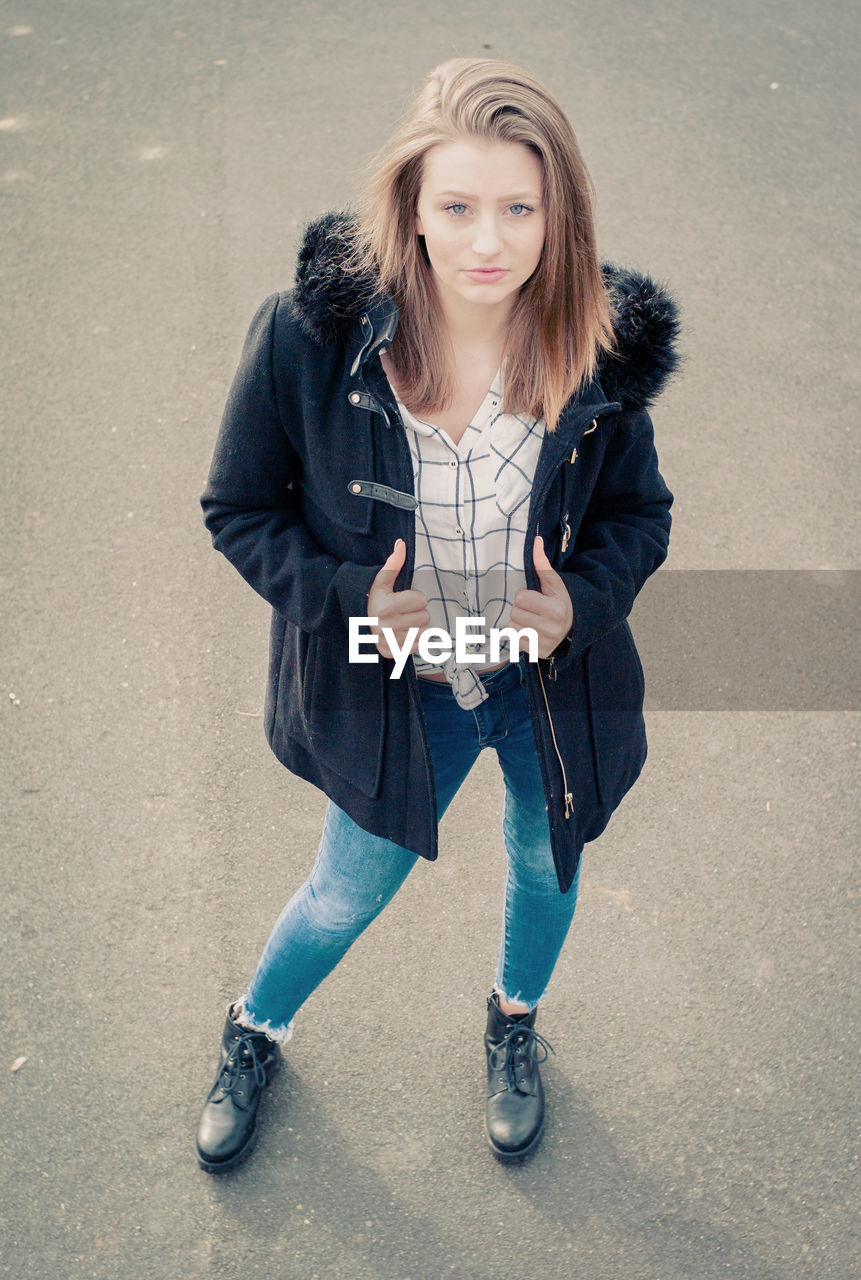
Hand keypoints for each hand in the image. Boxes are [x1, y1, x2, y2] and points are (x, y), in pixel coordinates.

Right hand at [366, 539, 429, 659]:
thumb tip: (401, 544)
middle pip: (425, 616)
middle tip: (403, 612)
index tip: (402, 600)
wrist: (359, 626)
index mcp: (384, 607)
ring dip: (418, 626)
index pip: (421, 600)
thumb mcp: (380, 582)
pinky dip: (417, 640)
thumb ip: (393, 564)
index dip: (414, 598)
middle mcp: (387, 626)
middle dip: (417, 612)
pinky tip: (405, 634)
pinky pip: (422, 645)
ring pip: (425, 631)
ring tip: (404, 623)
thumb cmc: (373, 600)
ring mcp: (392, 642)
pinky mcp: (396, 653)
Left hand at [509, 536, 573, 658]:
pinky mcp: (538, 653)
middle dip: (521, 609)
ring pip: (512, 627)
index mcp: (555, 609)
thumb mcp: (554, 582)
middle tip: (533, 609)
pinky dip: (519, 635)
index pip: (520, 598)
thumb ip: (542, 564)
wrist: (573, 626)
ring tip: (532, 619)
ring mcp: (545, 643)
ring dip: (518, 621)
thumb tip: (537, 541)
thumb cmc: (560, 600)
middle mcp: (551, 628)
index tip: (535, 598)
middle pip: (514, 613)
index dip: (525, 596)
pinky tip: (531, 630)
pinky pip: (514, 640)